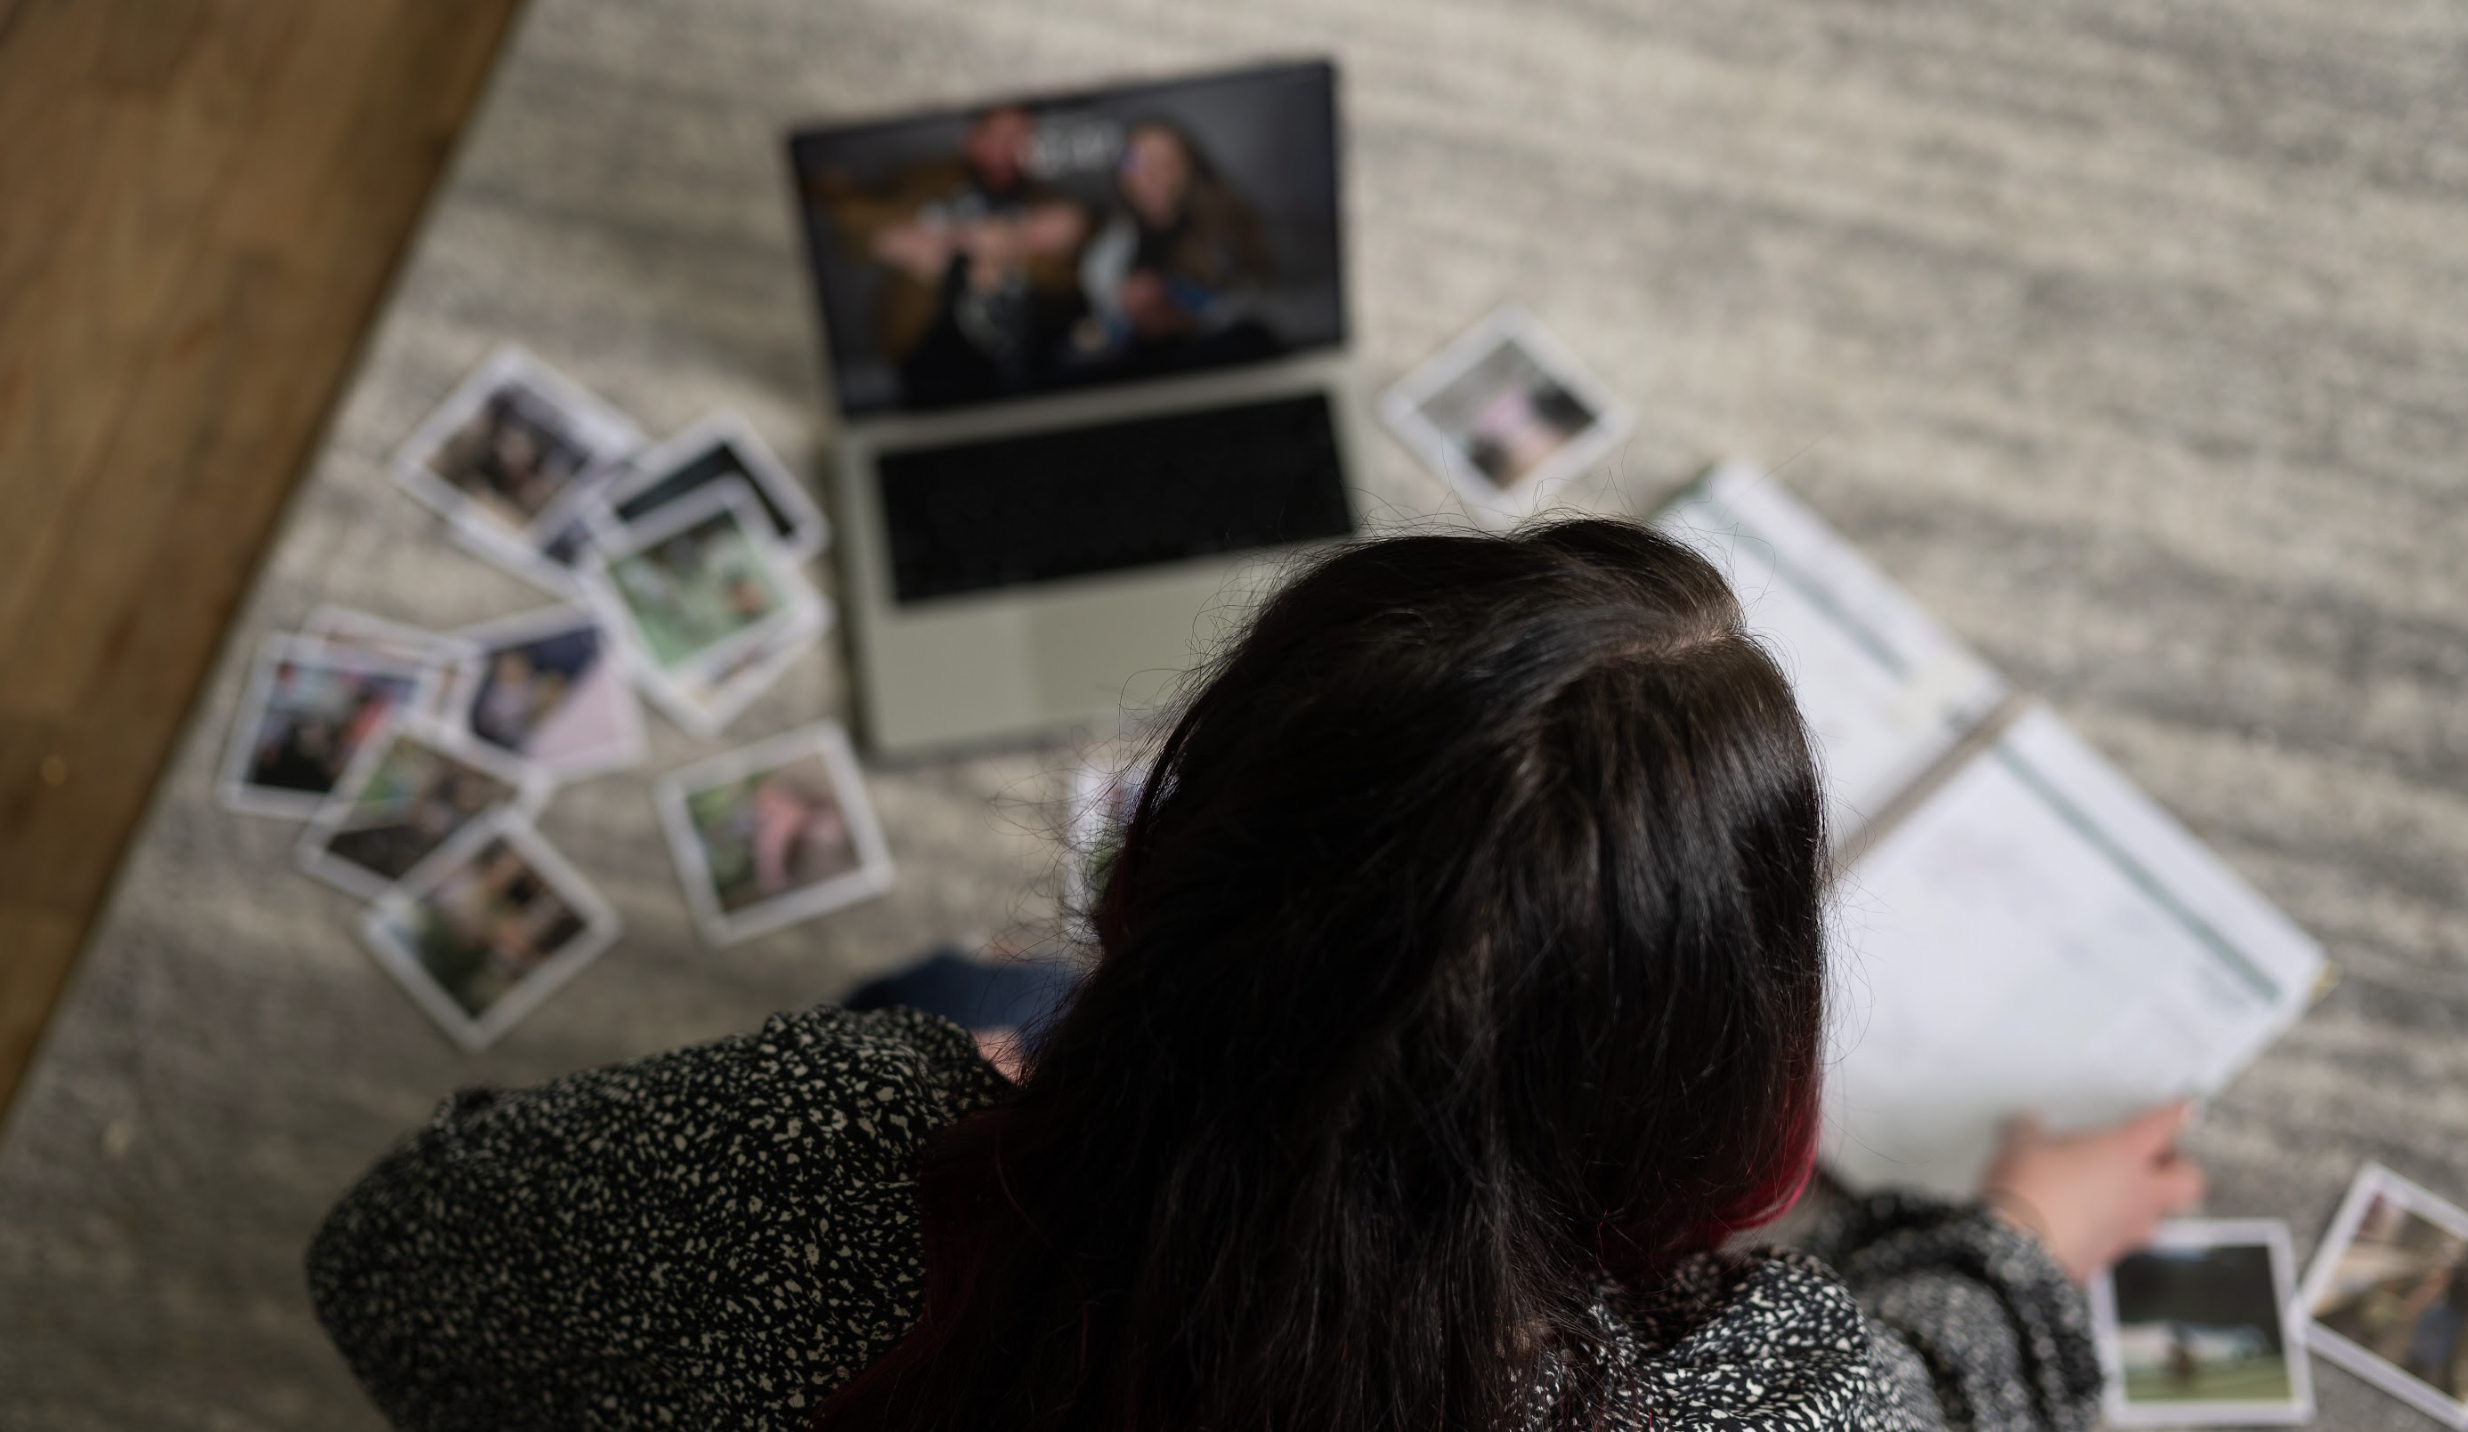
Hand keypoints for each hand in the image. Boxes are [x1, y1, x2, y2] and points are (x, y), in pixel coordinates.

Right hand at [1977, 1101, 2205, 1281]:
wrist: (2017, 1252)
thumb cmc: (2028, 1192)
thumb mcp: (2021, 1146)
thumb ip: (2032, 1131)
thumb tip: (2028, 1126)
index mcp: (2123, 1153)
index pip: (2163, 1126)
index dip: (2176, 1113)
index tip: (2183, 1108)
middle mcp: (2138, 1191)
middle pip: (2189, 1180)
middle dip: (2179, 1168)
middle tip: (2156, 1160)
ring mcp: (2130, 1227)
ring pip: (2161, 1212)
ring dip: (2147, 1200)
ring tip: (2116, 1191)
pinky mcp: (2113, 1255)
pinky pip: (2128, 1235)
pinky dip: (2116, 1225)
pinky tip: (2088, 1217)